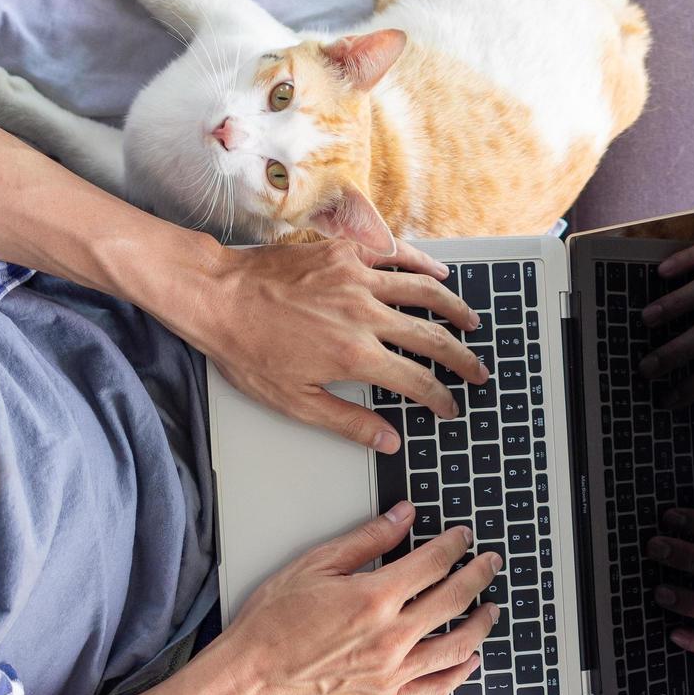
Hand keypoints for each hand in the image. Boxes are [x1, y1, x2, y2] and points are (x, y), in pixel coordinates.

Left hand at [182, 237, 488, 452]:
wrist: (215, 297)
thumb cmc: (247, 349)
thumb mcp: (295, 401)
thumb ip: (348, 421)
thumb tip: (388, 440)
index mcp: (355, 355)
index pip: (417, 381)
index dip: (441, 397)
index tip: (451, 406)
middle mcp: (364, 315)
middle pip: (432, 337)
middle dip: (462, 359)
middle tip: (477, 371)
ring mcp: (357, 279)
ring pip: (424, 292)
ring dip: (454, 310)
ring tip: (472, 323)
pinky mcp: (345, 254)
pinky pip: (395, 256)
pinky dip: (422, 264)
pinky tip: (439, 273)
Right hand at [217, 502, 501, 694]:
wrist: (252, 678)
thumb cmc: (273, 623)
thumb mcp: (315, 565)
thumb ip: (366, 540)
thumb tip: (403, 517)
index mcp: (375, 598)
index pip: (433, 563)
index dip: (454, 545)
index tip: (463, 537)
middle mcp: (391, 637)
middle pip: (454, 599)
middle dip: (479, 575)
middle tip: (490, 563)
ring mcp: (392, 672)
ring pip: (456, 646)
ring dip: (480, 623)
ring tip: (491, 609)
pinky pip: (436, 688)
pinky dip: (459, 673)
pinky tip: (469, 660)